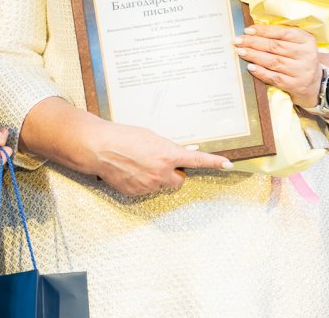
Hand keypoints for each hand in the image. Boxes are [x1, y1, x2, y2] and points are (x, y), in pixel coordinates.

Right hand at [88, 120, 232, 196]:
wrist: (99, 148)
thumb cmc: (124, 137)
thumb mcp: (151, 136)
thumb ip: (169, 146)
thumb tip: (186, 151)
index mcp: (168, 155)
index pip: (197, 161)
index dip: (215, 162)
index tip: (229, 164)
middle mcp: (162, 173)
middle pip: (179, 179)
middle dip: (173, 173)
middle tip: (159, 161)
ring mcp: (149, 185)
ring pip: (162, 185)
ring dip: (156, 177)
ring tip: (138, 163)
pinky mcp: (137, 193)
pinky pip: (147, 190)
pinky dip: (143, 182)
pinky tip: (131, 171)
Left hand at [233, 24, 321, 107]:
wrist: (315, 84)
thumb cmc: (300, 59)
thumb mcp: (298, 44)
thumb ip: (282, 36)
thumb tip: (254, 31)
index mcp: (307, 40)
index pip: (283, 32)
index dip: (264, 30)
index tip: (247, 30)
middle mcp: (306, 55)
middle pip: (275, 47)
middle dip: (253, 42)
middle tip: (238, 40)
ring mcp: (301, 71)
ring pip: (273, 61)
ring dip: (254, 56)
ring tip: (240, 51)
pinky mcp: (295, 85)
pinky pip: (275, 77)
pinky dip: (261, 72)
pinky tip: (250, 67)